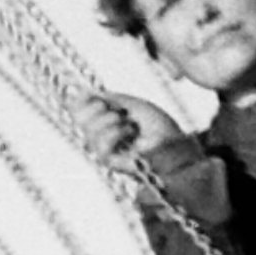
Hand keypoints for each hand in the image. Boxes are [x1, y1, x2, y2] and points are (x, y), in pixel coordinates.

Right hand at [71, 91, 188, 167]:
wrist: (176, 144)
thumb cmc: (159, 128)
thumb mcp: (134, 106)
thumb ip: (111, 99)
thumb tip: (85, 92)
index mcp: (106, 122)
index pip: (80, 113)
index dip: (79, 102)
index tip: (87, 93)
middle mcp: (102, 137)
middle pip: (80, 121)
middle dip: (94, 110)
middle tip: (116, 110)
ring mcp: (106, 151)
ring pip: (89, 133)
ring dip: (108, 121)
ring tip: (128, 122)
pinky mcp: (111, 163)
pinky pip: (100, 148)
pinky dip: (113, 134)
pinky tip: (129, 131)